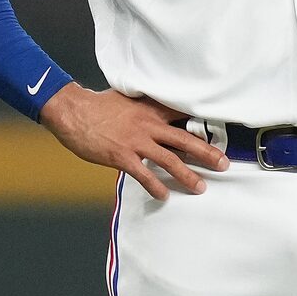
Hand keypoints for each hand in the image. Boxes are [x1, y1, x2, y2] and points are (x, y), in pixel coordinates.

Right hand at [40, 85, 229, 200]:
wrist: (72, 111)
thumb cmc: (96, 106)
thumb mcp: (126, 99)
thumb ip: (144, 107)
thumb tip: (156, 111)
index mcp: (150, 109)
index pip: (183, 115)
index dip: (202, 124)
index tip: (220, 132)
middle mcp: (148, 125)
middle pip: (185, 140)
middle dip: (207, 153)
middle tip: (224, 164)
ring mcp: (136, 141)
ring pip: (170, 160)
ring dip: (187, 175)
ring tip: (200, 187)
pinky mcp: (122, 156)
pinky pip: (144, 175)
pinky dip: (155, 187)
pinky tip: (164, 196)